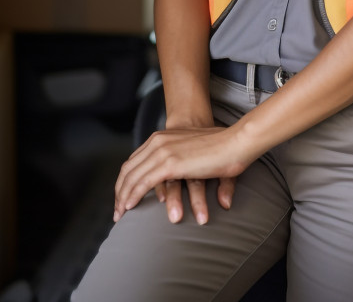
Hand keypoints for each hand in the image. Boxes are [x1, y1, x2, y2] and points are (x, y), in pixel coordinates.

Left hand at [113, 123, 251, 223]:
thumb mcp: (196, 152)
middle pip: (128, 169)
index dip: (125, 180)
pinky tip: (129, 208)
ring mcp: (163, 152)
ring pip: (132, 177)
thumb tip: (178, 179)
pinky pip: (143, 183)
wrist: (235, 141)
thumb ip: (186, 164)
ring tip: (120, 215)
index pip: (134, 160)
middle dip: (119, 191)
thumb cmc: (222, 147)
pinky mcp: (170, 164)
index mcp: (162, 137)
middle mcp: (158, 142)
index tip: (122, 196)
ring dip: (122, 198)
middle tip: (117, 211)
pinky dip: (132, 196)